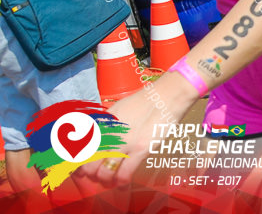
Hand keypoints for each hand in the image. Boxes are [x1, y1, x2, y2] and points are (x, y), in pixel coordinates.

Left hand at [79, 73, 195, 185]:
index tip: (78, 171)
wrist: (165, 96)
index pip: (79, 151)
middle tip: (96, 176)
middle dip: (90, 175)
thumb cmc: (143, 102)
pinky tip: (123, 185)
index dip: (75, 165)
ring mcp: (124, 143)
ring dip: (105, 181)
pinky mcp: (140, 149)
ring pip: (104, 173)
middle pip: (88, 166)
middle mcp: (108, 135)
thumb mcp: (116, 110)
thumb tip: (92, 137)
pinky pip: (124, 174)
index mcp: (100, 125)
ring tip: (110, 181)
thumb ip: (103, 125)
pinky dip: (121, 183)